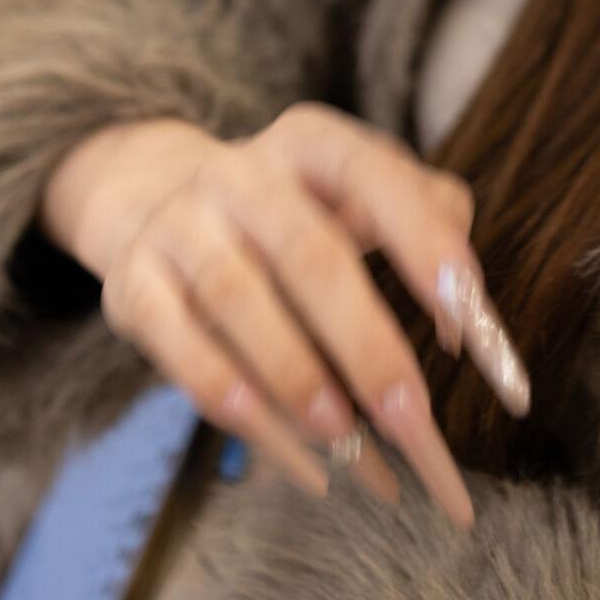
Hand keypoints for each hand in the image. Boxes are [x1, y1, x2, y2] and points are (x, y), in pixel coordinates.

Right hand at [40, 103, 520, 528]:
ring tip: (348, 440)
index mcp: (311, 142)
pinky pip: (185, 356)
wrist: (153, 196)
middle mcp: (240, 175)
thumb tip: (464, 323)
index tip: (467, 314)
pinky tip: (296, 457)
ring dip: (297, 379)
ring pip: (238, 304)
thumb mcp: (359, 190)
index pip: (375, 176)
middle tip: (411, 417)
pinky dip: (242, 409)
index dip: (423, 240)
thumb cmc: (296, 208)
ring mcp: (179, 227)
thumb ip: (431, 224)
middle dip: (365, 343)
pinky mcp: (132, 287)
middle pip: (310, 255)